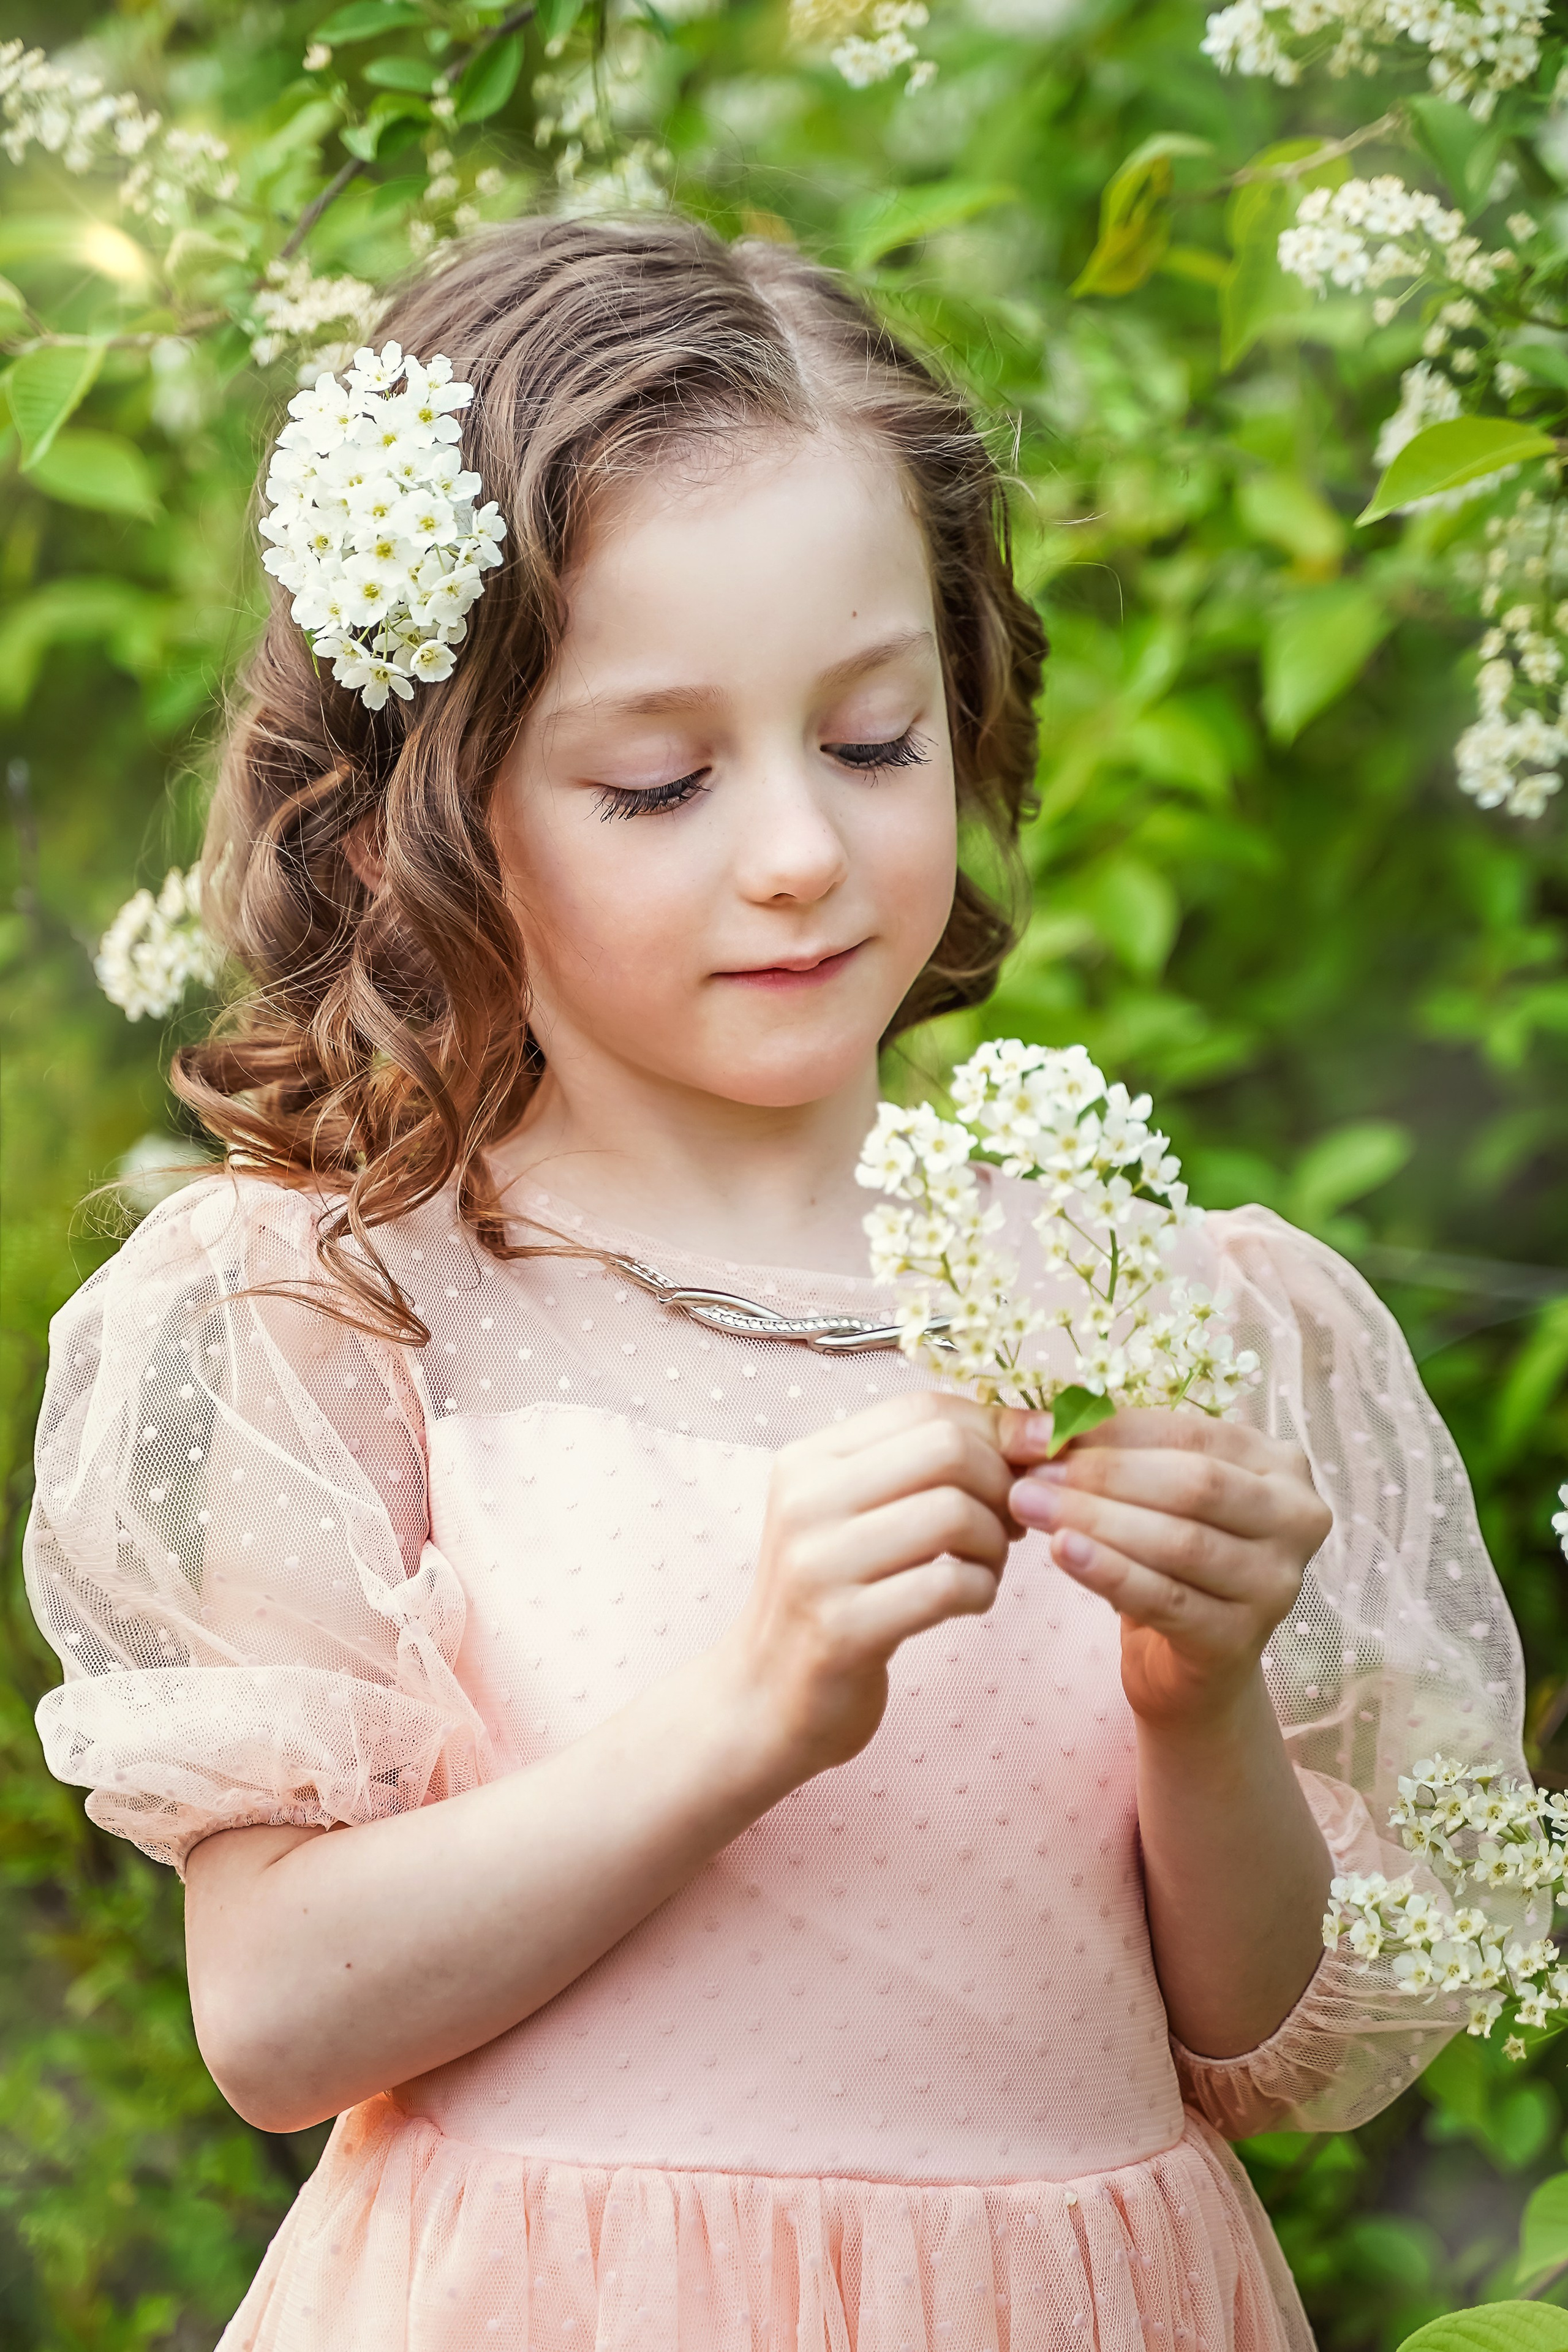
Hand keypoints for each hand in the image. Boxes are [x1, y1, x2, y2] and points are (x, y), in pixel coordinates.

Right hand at [714, 1392, 1017, 1782]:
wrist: (764, 1698)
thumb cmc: (833, 1598)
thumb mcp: (857, 1515)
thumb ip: (921, 1467)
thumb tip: (1033, 1430)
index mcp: (809, 1460)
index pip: (924, 1408)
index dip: (995, 1428)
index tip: (1030, 1460)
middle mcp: (806, 1502)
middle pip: (947, 1450)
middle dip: (1001, 1484)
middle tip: (1006, 1524)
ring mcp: (819, 1566)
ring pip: (954, 1514)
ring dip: (994, 1544)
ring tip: (984, 1567)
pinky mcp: (842, 1630)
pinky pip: (948, 1586)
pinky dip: (981, 1591)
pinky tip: (969, 1602)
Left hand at [1002, 1409, 1331, 1731]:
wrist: (1191, 1668)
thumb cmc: (1169, 1562)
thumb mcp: (1150, 1496)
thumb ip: (1111, 1453)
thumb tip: (1038, 1424)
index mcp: (1278, 1466)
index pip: (1189, 1433)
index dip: (1111, 1431)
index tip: (1040, 1432)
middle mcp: (1296, 1519)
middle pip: (1193, 1484)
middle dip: (1103, 1475)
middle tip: (1029, 1473)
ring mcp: (1275, 1584)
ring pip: (1179, 1542)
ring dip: (1095, 1520)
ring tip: (1027, 1504)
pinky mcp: (1242, 1639)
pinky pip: (1166, 1599)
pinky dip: (1109, 1572)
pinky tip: (1061, 1552)